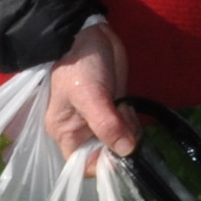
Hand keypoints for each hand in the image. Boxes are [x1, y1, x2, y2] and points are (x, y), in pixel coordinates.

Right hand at [43, 22, 134, 169]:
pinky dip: (134, 121)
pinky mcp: (116, 109)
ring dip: (130, 130)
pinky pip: (129, 127)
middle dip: (120, 145)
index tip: (119, 154)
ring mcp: (101, 121)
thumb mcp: (90, 95)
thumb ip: (106, 124)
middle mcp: (81, 132)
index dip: (101, 166)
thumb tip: (126, 151)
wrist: (89, 35)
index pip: (82, 165)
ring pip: (121, 142)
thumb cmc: (80, 66)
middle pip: (106, 156)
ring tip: (122, 106)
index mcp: (65, 133)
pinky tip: (128, 104)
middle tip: (123, 120)